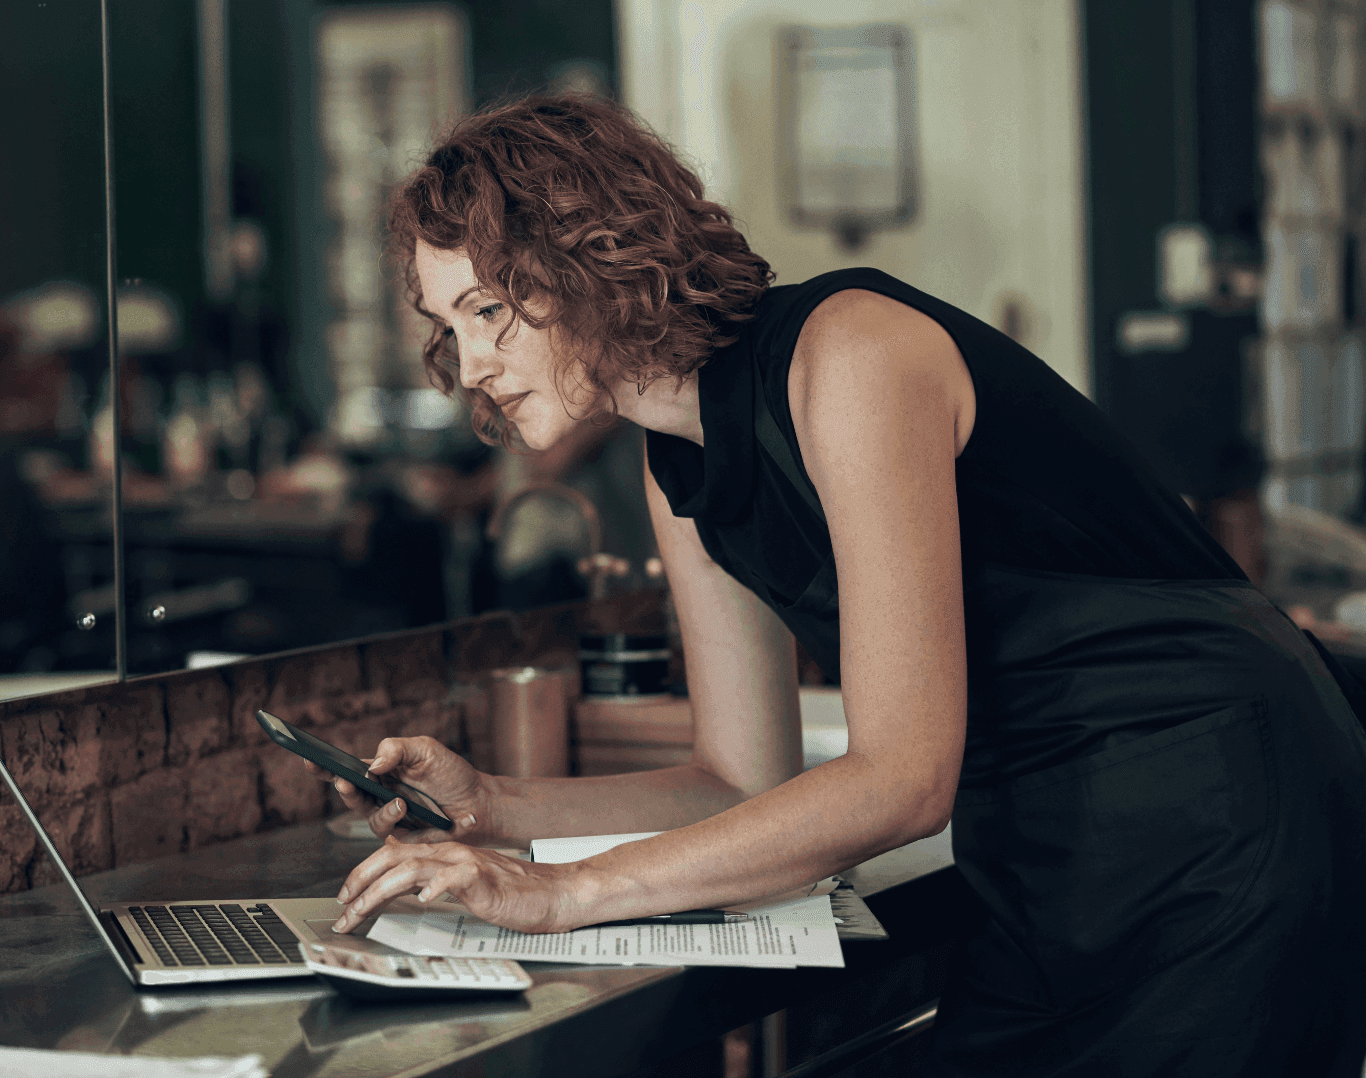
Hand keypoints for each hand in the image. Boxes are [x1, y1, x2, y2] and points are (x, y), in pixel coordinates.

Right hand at [304, 735, 487, 843]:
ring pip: (371, 819)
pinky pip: (394, 834)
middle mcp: (380, 796)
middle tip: (343, 781)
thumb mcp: (425, 750)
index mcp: (381, 772)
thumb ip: (397, 749)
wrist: (479, 802)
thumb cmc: (451, 774)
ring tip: (399, 802)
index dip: (324, 767)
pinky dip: (401, 820)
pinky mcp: (404, 838)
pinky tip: (411, 809)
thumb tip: (374, 764)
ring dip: (382, 810)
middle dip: (344, 789)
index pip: (346, 769)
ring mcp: (391, 819)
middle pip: (351, 796)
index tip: (309, 758)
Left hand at [330, 836, 585, 934]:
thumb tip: (404, 894)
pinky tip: (422, 901)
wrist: (553, 891)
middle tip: (341, 911)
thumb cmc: (513, 893)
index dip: (362, 875)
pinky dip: (434, 888)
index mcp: (443, 854)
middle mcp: (449, 853)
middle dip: (359, 884)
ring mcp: (465, 863)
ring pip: (410, 868)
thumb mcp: (464, 887)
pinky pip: (453, 878)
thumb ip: (436, 883)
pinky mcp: (483, 878)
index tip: (345, 899)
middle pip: (391, 858)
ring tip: (360, 912)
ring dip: (378, 892)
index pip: (391, 856)